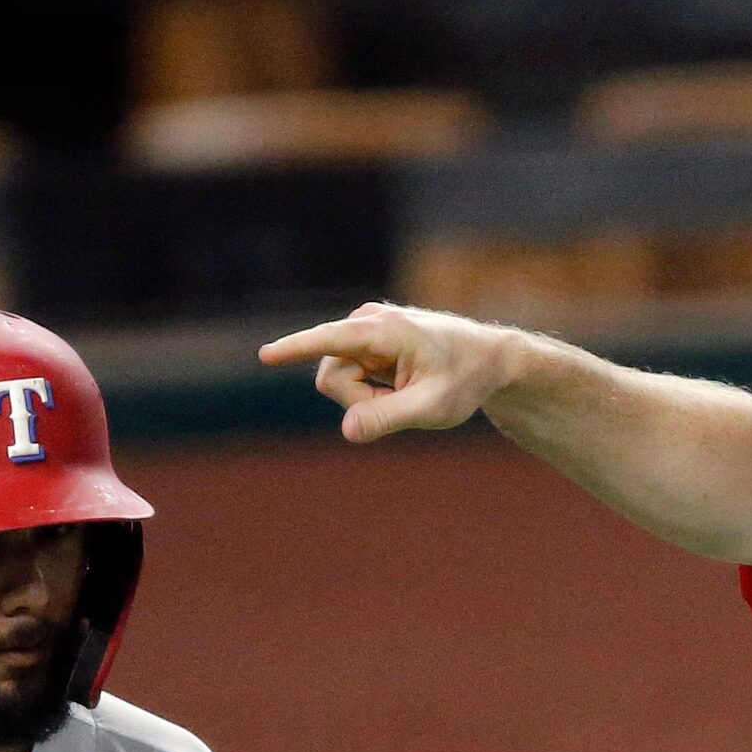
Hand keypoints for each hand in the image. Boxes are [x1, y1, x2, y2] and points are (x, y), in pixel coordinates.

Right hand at [259, 303, 526, 443]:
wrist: (485, 359)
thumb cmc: (464, 380)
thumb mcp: (434, 408)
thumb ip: (390, 419)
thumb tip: (348, 430)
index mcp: (383, 330)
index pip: (330, 340)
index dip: (296, 349)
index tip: (265, 355)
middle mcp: (365, 321)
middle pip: (331, 380)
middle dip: (360, 402)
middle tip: (404, 401)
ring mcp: (361, 330)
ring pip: (338, 382)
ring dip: (368, 399)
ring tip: (405, 391)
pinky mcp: (360, 343)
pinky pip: (348, 380)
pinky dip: (372, 393)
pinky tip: (400, 382)